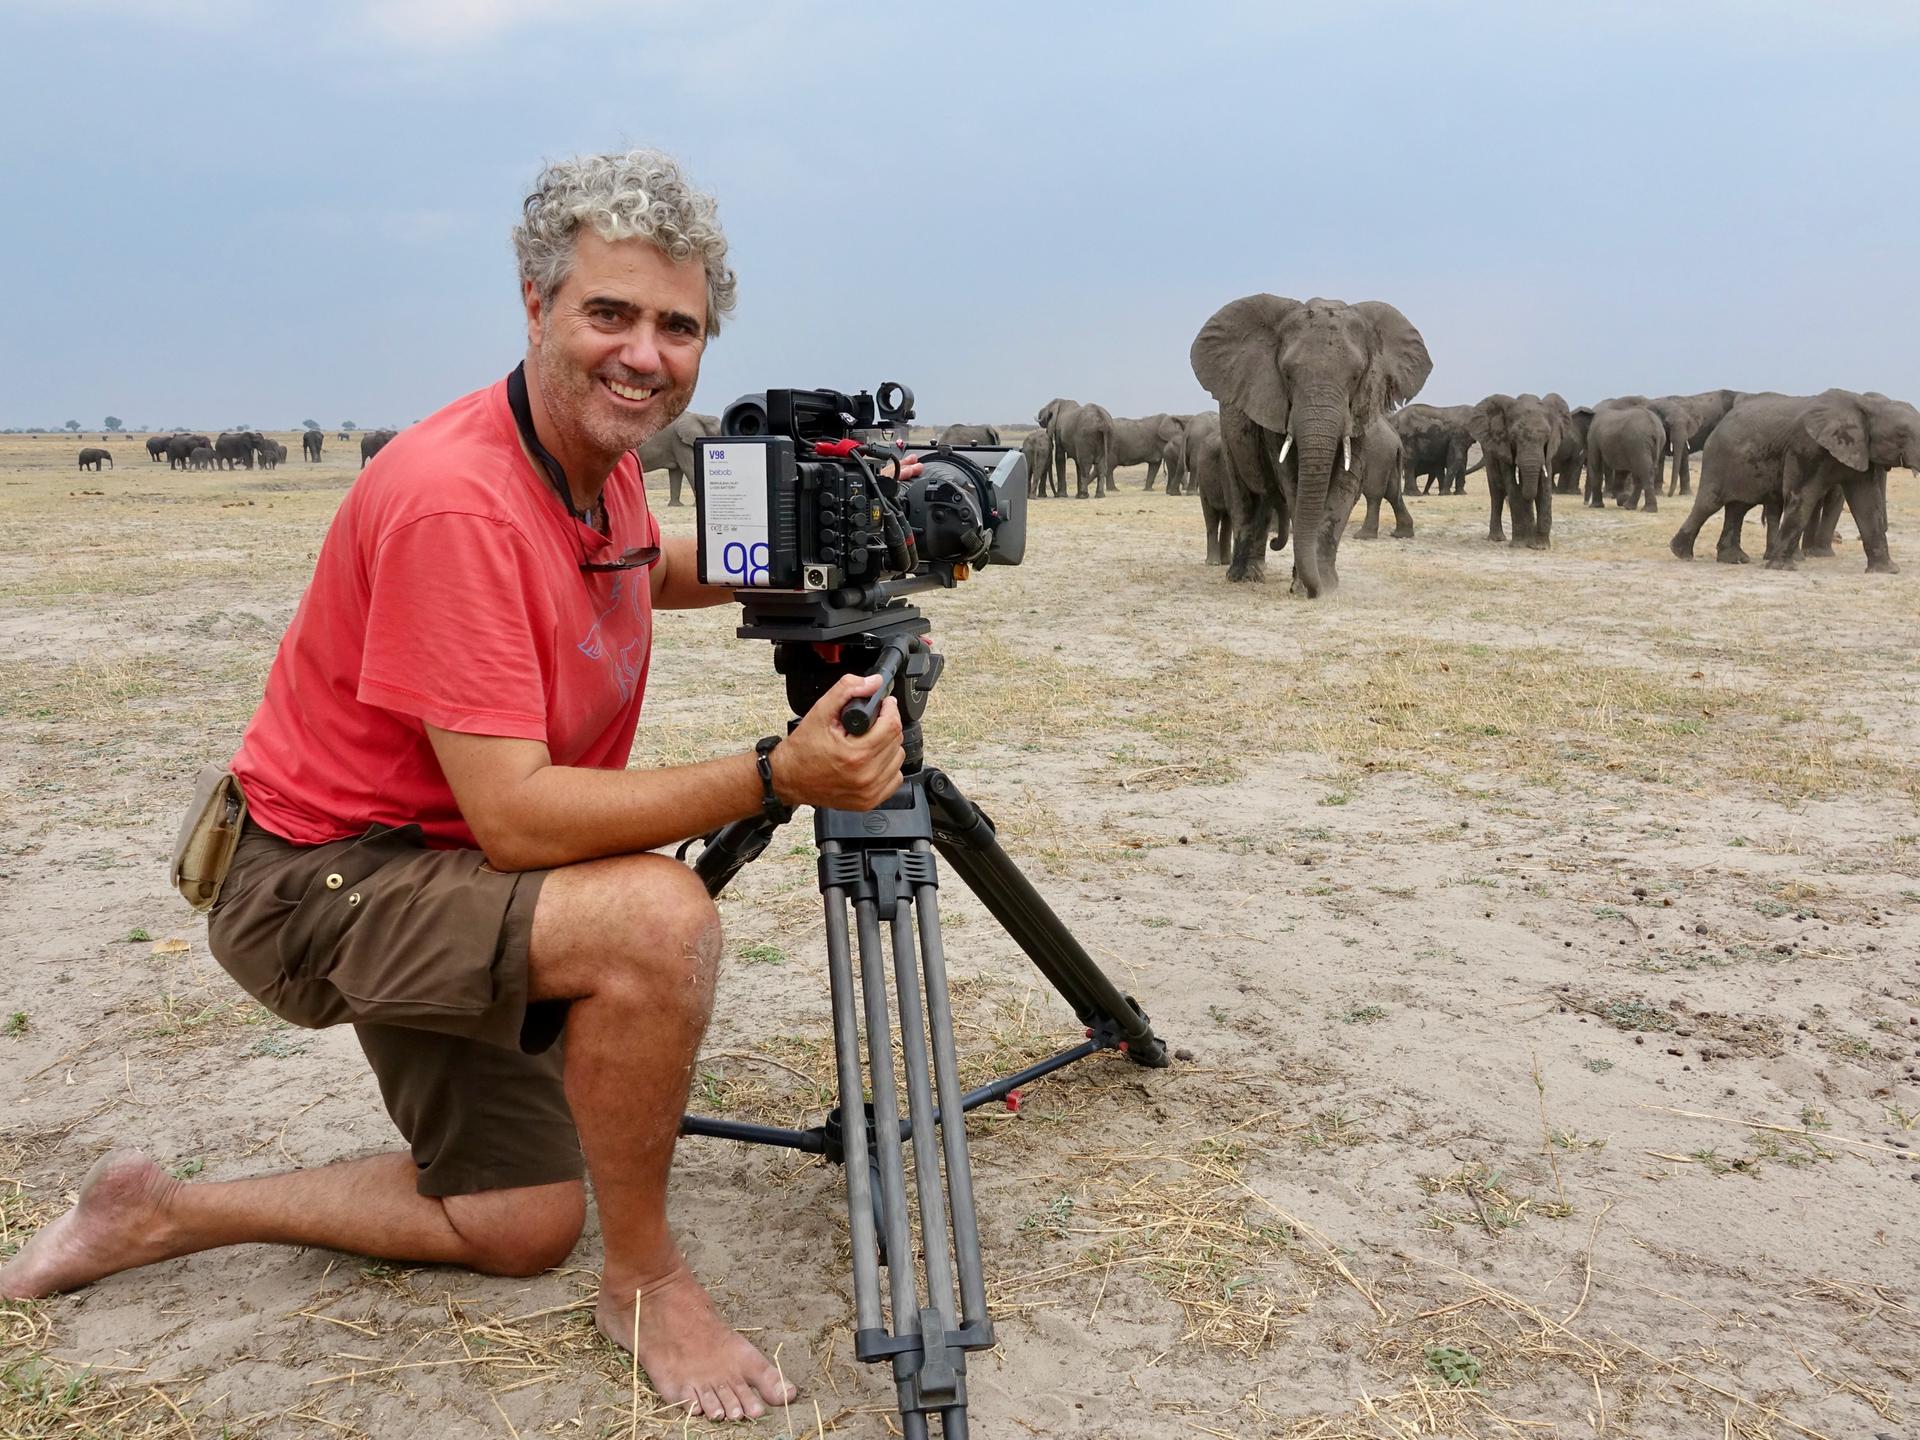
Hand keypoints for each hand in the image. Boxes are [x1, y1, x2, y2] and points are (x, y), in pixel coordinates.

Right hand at [770, 672, 903, 810]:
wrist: (788, 777)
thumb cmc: (802, 750)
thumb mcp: (820, 712)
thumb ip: (846, 690)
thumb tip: (872, 683)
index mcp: (856, 754)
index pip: (891, 726)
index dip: (890, 709)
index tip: (885, 704)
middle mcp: (865, 776)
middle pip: (896, 741)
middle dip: (887, 725)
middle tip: (871, 722)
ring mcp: (869, 791)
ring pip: (897, 758)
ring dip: (888, 745)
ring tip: (868, 741)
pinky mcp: (869, 801)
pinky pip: (894, 778)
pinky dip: (887, 766)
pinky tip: (871, 759)